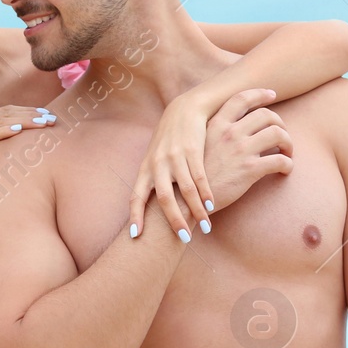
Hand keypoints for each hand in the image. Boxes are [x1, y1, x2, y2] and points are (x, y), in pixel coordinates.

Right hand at [0, 104, 56, 184]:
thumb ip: (8, 137)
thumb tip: (38, 128)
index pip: (7, 110)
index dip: (29, 110)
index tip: (49, 114)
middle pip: (5, 114)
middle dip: (30, 115)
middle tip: (51, 119)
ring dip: (23, 121)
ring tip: (42, 124)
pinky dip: (4, 130)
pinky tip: (19, 130)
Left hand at [127, 92, 212, 239]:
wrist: (184, 110)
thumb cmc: (169, 139)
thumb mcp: (156, 158)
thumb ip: (154, 180)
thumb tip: (152, 207)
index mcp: (146, 169)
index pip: (136, 196)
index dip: (135, 216)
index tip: (137, 236)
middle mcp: (157, 164)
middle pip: (164, 199)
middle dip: (174, 221)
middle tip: (184, 238)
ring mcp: (175, 157)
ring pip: (186, 190)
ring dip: (196, 210)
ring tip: (206, 226)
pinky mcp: (192, 150)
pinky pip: (200, 176)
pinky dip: (206, 192)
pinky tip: (212, 204)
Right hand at [200, 88, 292, 214]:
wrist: (188, 199)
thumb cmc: (196, 174)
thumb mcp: (200, 146)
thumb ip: (216, 134)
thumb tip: (234, 128)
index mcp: (217, 125)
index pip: (242, 98)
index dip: (259, 94)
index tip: (272, 94)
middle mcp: (230, 133)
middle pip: (266, 115)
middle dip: (280, 124)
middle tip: (282, 136)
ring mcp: (240, 150)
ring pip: (278, 134)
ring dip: (288, 143)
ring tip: (287, 153)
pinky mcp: (250, 169)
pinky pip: (280, 160)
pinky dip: (288, 164)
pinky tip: (285, 170)